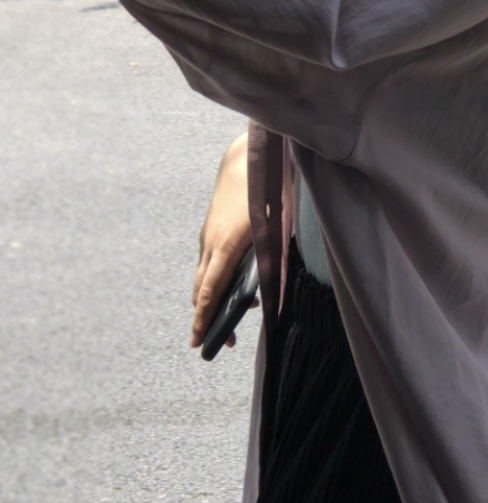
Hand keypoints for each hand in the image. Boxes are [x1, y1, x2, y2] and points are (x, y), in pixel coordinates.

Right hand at [192, 132, 253, 349]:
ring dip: (211, 301)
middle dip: (206, 319)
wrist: (242, 160)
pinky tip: (232, 288)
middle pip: (201, 291)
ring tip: (230, 319)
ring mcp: (206, 237)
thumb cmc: (264, 193)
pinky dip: (214, 282)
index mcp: (226, 246)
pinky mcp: (209, 231)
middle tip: (217, 342)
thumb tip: (270, 289)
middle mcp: (210, 244)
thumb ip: (269, 258)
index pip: (210, 291)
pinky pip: (207, 264)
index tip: (199, 341)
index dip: (204, 319)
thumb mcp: (273, 228)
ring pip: (202, 279)